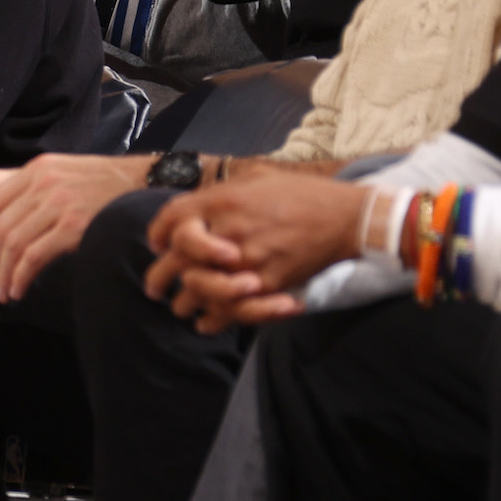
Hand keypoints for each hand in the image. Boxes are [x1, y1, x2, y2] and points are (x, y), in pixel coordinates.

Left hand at [0, 153, 150, 303]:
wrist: (152, 183)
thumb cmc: (111, 187)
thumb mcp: (67, 175)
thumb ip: (37, 192)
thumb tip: (11, 224)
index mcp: (37, 169)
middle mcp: (43, 182)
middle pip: (0, 228)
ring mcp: (59, 202)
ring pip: (13, 244)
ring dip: (4, 274)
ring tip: (4, 292)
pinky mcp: (74, 225)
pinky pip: (33, 256)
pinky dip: (21, 277)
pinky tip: (19, 290)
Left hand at [142, 172, 371, 328]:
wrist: (345, 217)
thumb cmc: (301, 194)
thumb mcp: (256, 178)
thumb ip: (220, 193)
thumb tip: (192, 209)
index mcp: (221, 200)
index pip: (171, 219)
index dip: (157, 234)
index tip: (155, 246)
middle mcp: (227, 230)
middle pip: (175, 260)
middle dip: (158, 278)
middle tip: (155, 289)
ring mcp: (245, 260)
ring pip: (196, 290)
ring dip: (184, 301)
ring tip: (180, 306)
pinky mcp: (265, 284)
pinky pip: (228, 309)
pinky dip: (212, 320)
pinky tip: (205, 322)